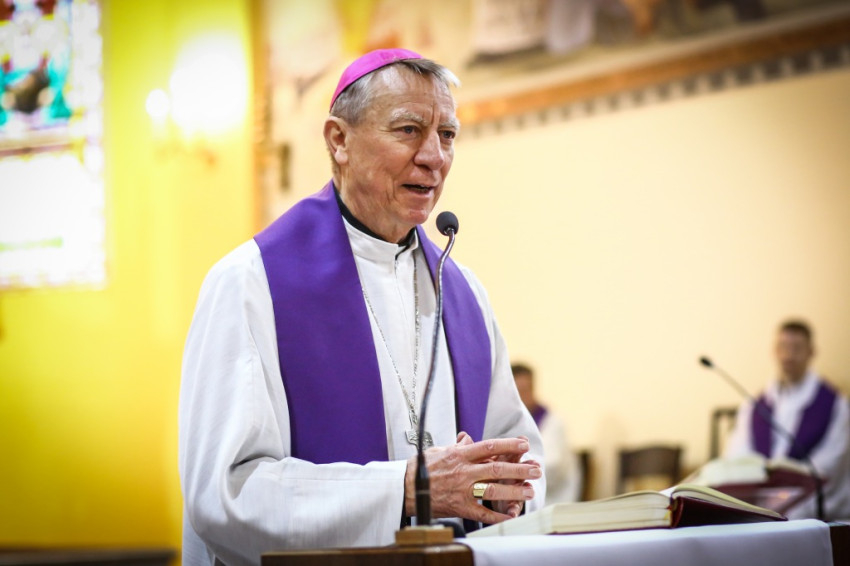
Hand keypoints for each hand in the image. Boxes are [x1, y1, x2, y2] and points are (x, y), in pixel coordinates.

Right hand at [404, 432, 541, 524]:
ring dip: (513, 491)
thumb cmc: (422, 468)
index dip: (508, 445)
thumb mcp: (440, 450)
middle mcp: (463, 471)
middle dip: (519, 469)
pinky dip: (497, 516)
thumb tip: (468, 438)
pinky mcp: (460, 507)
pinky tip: (511, 515)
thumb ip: (458, 446)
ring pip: (492, 490)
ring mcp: (462, 490)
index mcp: (460, 455)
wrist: (406, 488)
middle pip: (496, 469)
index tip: (524, 444)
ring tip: (529, 490)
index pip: (489, 447)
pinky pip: (482, 512)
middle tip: (536, 469)